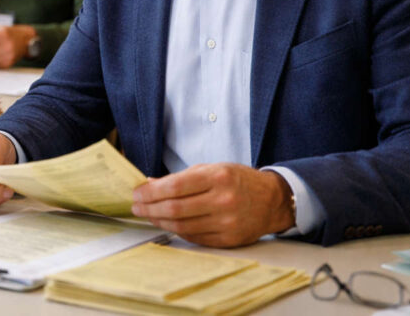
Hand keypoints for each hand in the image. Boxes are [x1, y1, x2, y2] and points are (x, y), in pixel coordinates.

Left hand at [131, 163, 294, 247]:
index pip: (175, 187)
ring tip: (148, 215)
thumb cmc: (238, 180)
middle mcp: (223, 200)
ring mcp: (227, 222)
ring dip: (159, 221)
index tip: (137, 193)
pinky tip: (168, 224)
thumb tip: (150, 184)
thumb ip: (181, 178)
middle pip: (175, 209)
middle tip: (137, 207)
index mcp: (218, 177)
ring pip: (182, 226)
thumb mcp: (211, 169)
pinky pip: (194, 238)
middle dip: (150, 208)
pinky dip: (177, 231)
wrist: (272, 200)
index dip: (151, 192)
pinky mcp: (229, 240)